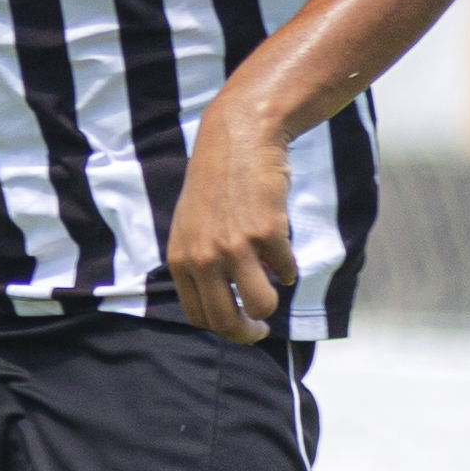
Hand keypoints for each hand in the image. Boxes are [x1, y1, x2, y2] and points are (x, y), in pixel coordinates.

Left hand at [160, 91, 300, 342]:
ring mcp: (235, 246)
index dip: (224, 329)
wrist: (239, 137)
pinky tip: (282, 248)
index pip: (199, 316)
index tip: (241, 326)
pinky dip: (288, 267)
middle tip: (260, 329)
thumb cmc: (217, 182)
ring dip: (272, 303)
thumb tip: (228, 301)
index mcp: (181, 259)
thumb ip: (201, 263)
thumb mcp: (192, 226)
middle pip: (227, 321)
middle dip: (248, 333)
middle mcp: (204, 257)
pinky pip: (285, 271)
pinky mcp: (266, 233)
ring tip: (274, 285)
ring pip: (261, 304)